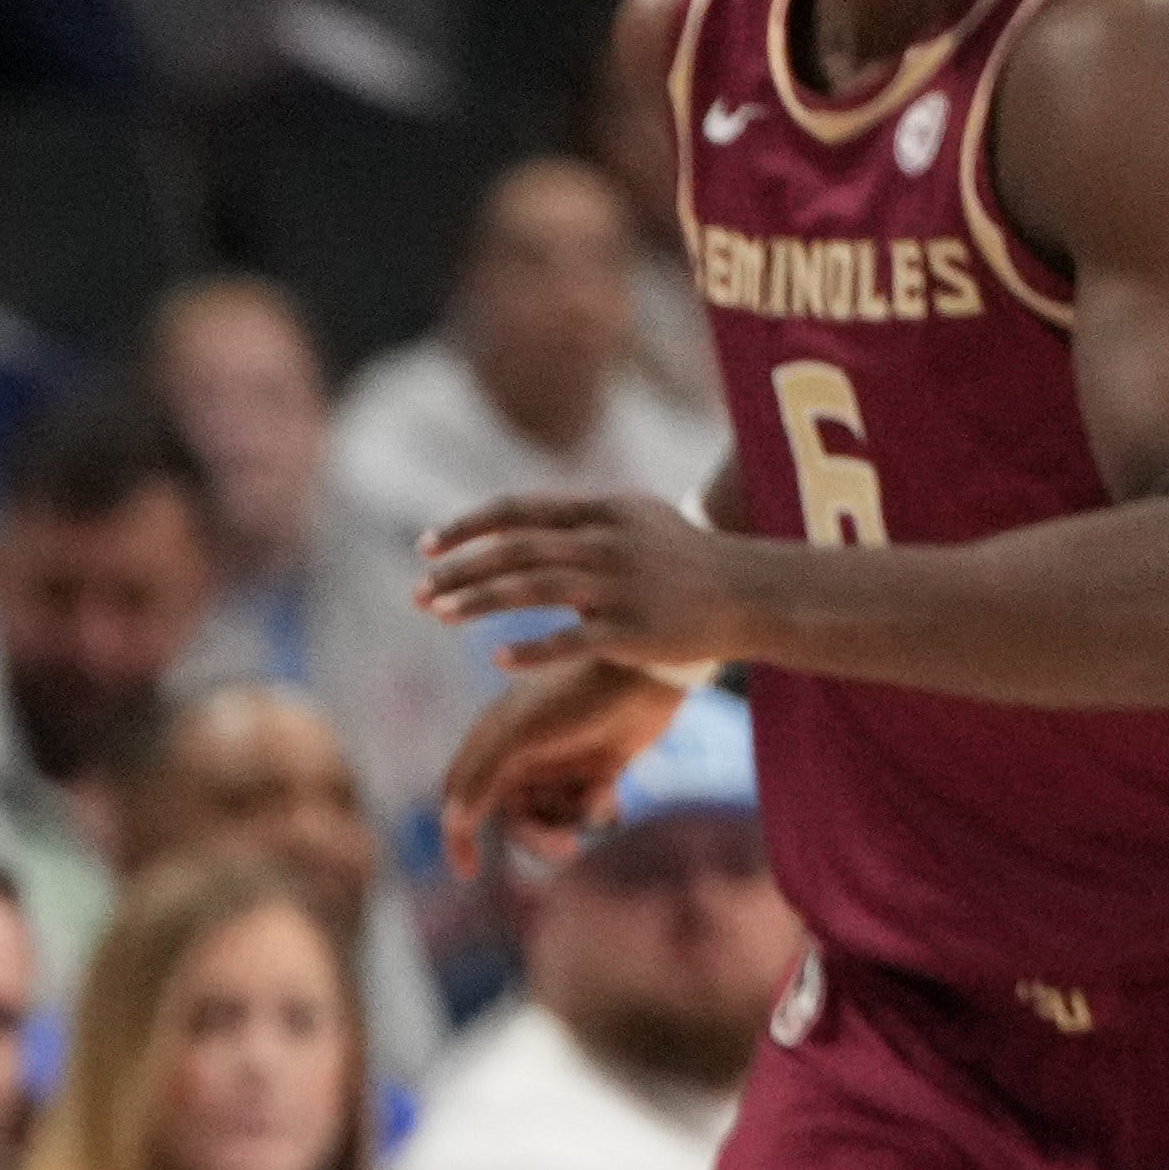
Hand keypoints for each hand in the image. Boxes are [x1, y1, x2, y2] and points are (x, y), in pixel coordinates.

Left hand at [416, 496, 750, 684]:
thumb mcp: (631, 521)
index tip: (425, 545)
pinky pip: (573, 641)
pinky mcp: (634, 631)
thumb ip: (573, 522)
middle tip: (418, 589)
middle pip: (518, 549)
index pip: (519, 510)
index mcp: (602, 511)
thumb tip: (508, 526)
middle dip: (460, 569)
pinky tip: (496, 659)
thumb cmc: (680, 558)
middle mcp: (608, 543)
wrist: (750, 593)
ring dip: (478, 602)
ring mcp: (622, 586)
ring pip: (535, 589)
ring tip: (436, 614)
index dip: (467, 526)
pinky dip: (532, 649)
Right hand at [432, 650, 693, 864]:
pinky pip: (584, 810)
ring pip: (549, 817)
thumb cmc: (576, 696)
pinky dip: (594, 808)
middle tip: (565, 849)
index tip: (468, 872)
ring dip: (566, 823)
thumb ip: (481, 777)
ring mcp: (560, 765)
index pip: (461, 796)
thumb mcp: (519, 733)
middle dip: (535, 835)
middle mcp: (522, 756)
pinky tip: (610, 791)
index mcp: (493, 742)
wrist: (646, 676)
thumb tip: (452, 823)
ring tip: (595, 813)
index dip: (458, 834)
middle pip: (512, 816)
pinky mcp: (598, 772)